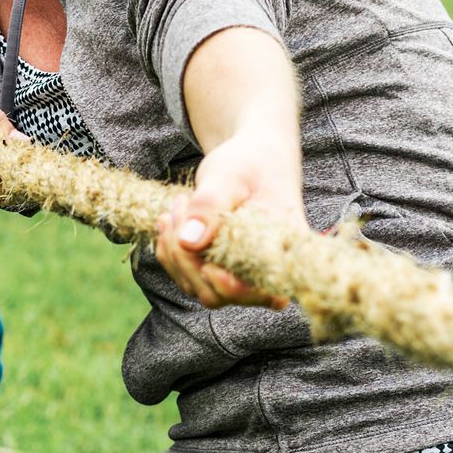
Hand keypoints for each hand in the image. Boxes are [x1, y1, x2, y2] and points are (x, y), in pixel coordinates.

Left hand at [152, 128, 298, 310]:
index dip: (231, 288)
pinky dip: (171, 253)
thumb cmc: (251, 163)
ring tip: (177, 206)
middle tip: (181, 207)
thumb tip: (189, 242)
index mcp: (283, 251)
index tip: (207, 265)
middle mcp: (264, 271)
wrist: (253, 158)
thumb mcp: (230, 176)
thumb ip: (210, 205)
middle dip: (187, 258)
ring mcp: (240, 274)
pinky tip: (169, 221)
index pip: (261, 292)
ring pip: (198, 287)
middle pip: (218, 294)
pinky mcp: (220, 269)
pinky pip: (188, 277)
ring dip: (176, 253)